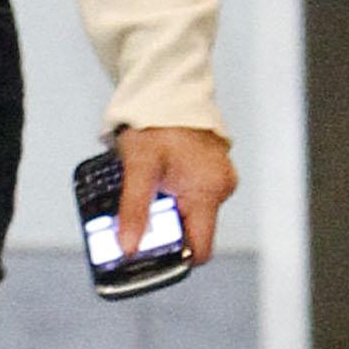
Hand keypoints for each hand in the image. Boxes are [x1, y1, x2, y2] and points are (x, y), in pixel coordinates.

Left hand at [114, 124, 237, 263]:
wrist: (167, 90)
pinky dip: (173, 197)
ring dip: (167, 212)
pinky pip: (193, 196)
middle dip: (165, 232)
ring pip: (191, 213)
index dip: (174, 258)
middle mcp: (221, 188)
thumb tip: (128, 248)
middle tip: (136, 221)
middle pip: (193, 232)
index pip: (200, 249)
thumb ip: (134, 210)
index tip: (148, 255)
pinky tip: (156, 184)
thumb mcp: (138, 169)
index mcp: (208, 191)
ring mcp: (219, 179)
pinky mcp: (211, 171)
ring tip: (145, 194)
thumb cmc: (155, 123)